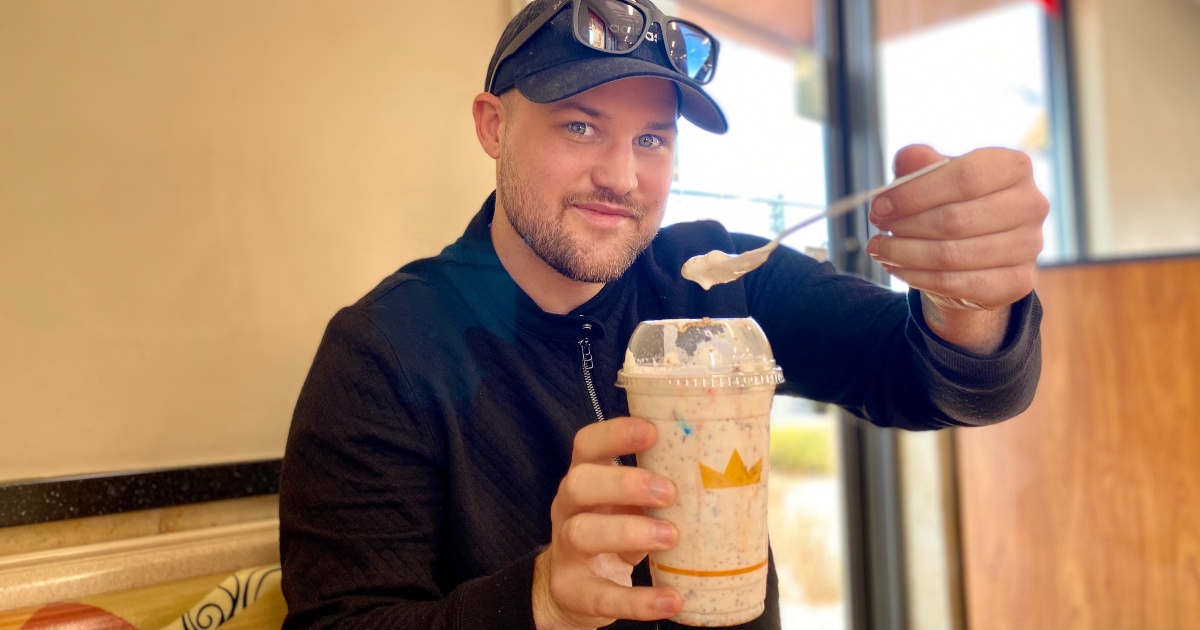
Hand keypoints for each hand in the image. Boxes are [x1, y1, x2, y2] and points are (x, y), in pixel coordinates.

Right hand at [533, 417, 682, 629]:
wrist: (572, 591)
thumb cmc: (614, 532)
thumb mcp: (626, 506)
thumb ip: (654, 488)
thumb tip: (721, 470)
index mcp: (585, 479)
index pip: (587, 444)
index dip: (615, 433)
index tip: (652, 432)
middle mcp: (569, 509)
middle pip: (579, 483)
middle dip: (624, 483)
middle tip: (669, 492)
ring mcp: (566, 550)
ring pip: (582, 533)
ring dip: (628, 532)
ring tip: (671, 537)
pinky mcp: (573, 591)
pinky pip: (602, 595)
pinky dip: (638, 600)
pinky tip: (671, 599)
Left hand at [868, 145, 1048, 351]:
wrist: (975, 254)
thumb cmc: (953, 205)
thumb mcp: (934, 178)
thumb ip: (920, 164)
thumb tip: (909, 158)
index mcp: (1014, 167)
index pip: (965, 177)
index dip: (915, 193)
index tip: (880, 205)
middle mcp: (1031, 205)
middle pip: (956, 219)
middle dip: (906, 225)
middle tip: (877, 228)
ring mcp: (1029, 246)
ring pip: (951, 255)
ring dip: (905, 253)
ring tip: (880, 248)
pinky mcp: (1017, 282)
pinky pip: (955, 282)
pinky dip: (917, 277)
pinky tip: (896, 267)